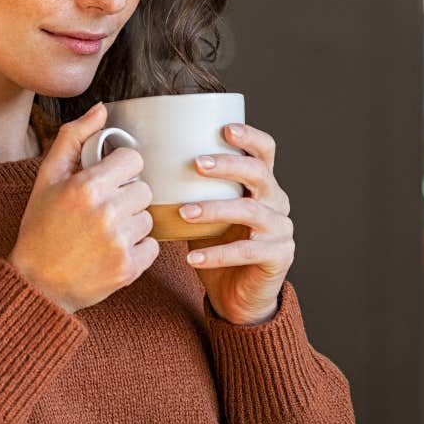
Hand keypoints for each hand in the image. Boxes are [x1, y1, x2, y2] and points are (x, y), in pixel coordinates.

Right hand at [9, 102, 159, 313]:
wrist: (37, 283)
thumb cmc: (40, 227)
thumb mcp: (47, 178)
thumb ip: (73, 138)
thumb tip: (101, 109)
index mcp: (87, 186)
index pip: (133, 160)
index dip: (120, 169)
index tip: (105, 181)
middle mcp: (106, 212)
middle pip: (143, 189)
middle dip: (125, 196)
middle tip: (101, 210)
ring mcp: (120, 242)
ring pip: (148, 218)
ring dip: (131, 223)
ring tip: (104, 233)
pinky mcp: (129, 268)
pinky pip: (153, 246)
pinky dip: (137, 249)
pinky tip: (111, 251)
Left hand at [180, 123, 294, 325]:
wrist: (236, 294)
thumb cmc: (214, 244)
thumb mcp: (201, 210)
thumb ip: (189, 188)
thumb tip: (143, 163)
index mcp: (260, 184)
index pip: (265, 151)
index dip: (250, 136)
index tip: (224, 129)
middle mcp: (276, 201)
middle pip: (259, 173)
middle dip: (227, 164)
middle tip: (196, 163)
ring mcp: (281, 229)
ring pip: (251, 211)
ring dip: (215, 209)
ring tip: (184, 212)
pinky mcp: (279, 256)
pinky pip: (248, 251)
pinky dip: (218, 254)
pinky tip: (192, 257)